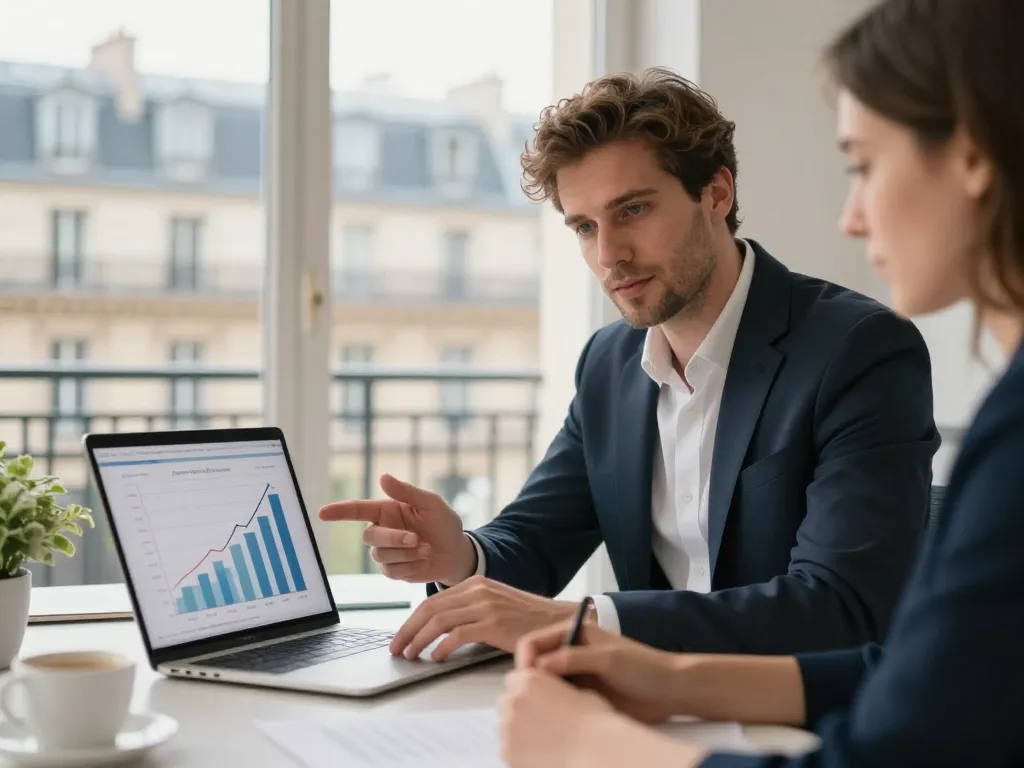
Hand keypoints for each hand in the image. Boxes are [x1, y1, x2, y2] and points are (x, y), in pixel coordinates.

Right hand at [318, 473, 476, 584]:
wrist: (456, 551)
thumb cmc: (443, 523)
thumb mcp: (431, 503)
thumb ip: (407, 492)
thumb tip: (383, 477)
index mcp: (387, 511)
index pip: (357, 510)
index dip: (339, 511)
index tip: (322, 513)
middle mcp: (382, 530)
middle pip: (370, 536)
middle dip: (393, 539)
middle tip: (416, 539)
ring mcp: (385, 552)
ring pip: (381, 555)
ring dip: (406, 554)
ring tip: (427, 549)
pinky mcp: (392, 570)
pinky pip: (391, 571)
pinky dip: (410, 566)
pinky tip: (424, 560)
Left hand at [389, 576, 577, 660]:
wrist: (557, 621)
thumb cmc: (526, 620)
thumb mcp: (494, 606)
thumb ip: (468, 611)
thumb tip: (437, 631)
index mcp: (475, 584)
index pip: (433, 601)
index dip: (411, 621)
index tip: (400, 637)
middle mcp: (477, 590)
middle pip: (430, 609)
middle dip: (408, 631)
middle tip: (397, 649)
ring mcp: (485, 605)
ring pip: (439, 621)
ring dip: (419, 640)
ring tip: (411, 656)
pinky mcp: (493, 622)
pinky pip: (457, 634)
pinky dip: (441, 647)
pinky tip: (436, 658)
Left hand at [498, 668, 613, 767]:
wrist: (596, 750)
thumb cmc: (594, 721)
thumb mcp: (576, 689)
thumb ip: (552, 688)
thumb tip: (548, 694)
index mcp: (529, 680)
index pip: (514, 679)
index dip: (527, 690)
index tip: (539, 700)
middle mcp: (513, 700)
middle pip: (506, 702)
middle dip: (519, 709)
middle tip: (542, 722)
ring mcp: (508, 727)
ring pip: (505, 726)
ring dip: (518, 729)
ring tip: (544, 739)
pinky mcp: (507, 752)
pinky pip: (508, 748)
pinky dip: (519, 751)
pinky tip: (540, 752)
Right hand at [516, 619, 688, 723]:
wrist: (669, 690)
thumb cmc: (643, 667)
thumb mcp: (608, 658)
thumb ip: (573, 658)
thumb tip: (538, 667)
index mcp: (572, 632)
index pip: (532, 642)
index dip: (526, 661)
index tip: (528, 684)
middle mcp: (568, 651)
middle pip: (534, 664)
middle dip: (529, 681)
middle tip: (536, 702)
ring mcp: (574, 674)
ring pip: (543, 684)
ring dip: (540, 696)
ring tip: (547, 713)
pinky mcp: (580, 695)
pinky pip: (556, 700)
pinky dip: (551, 708)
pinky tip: (558, 719)